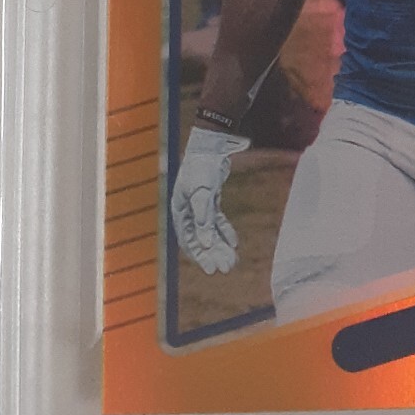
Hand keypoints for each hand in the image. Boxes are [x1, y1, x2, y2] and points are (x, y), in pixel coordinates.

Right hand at [171, 126, 249, 273]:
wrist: (211, 145)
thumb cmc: (202, 168)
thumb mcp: (202, 193)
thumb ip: (204, 218)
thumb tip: (206, 242)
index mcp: (179, 210)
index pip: (189, 240)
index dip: (200, 255)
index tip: (212, 269)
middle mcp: (187, 210)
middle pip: (200, 238)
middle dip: (214, 253)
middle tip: (227, 267)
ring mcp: (199, 205)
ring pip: (210, 230)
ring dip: (221, 244)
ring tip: (232, 259)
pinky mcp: (210, 199)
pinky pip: (217, 220)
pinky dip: (225, 230)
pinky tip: (234, 242)